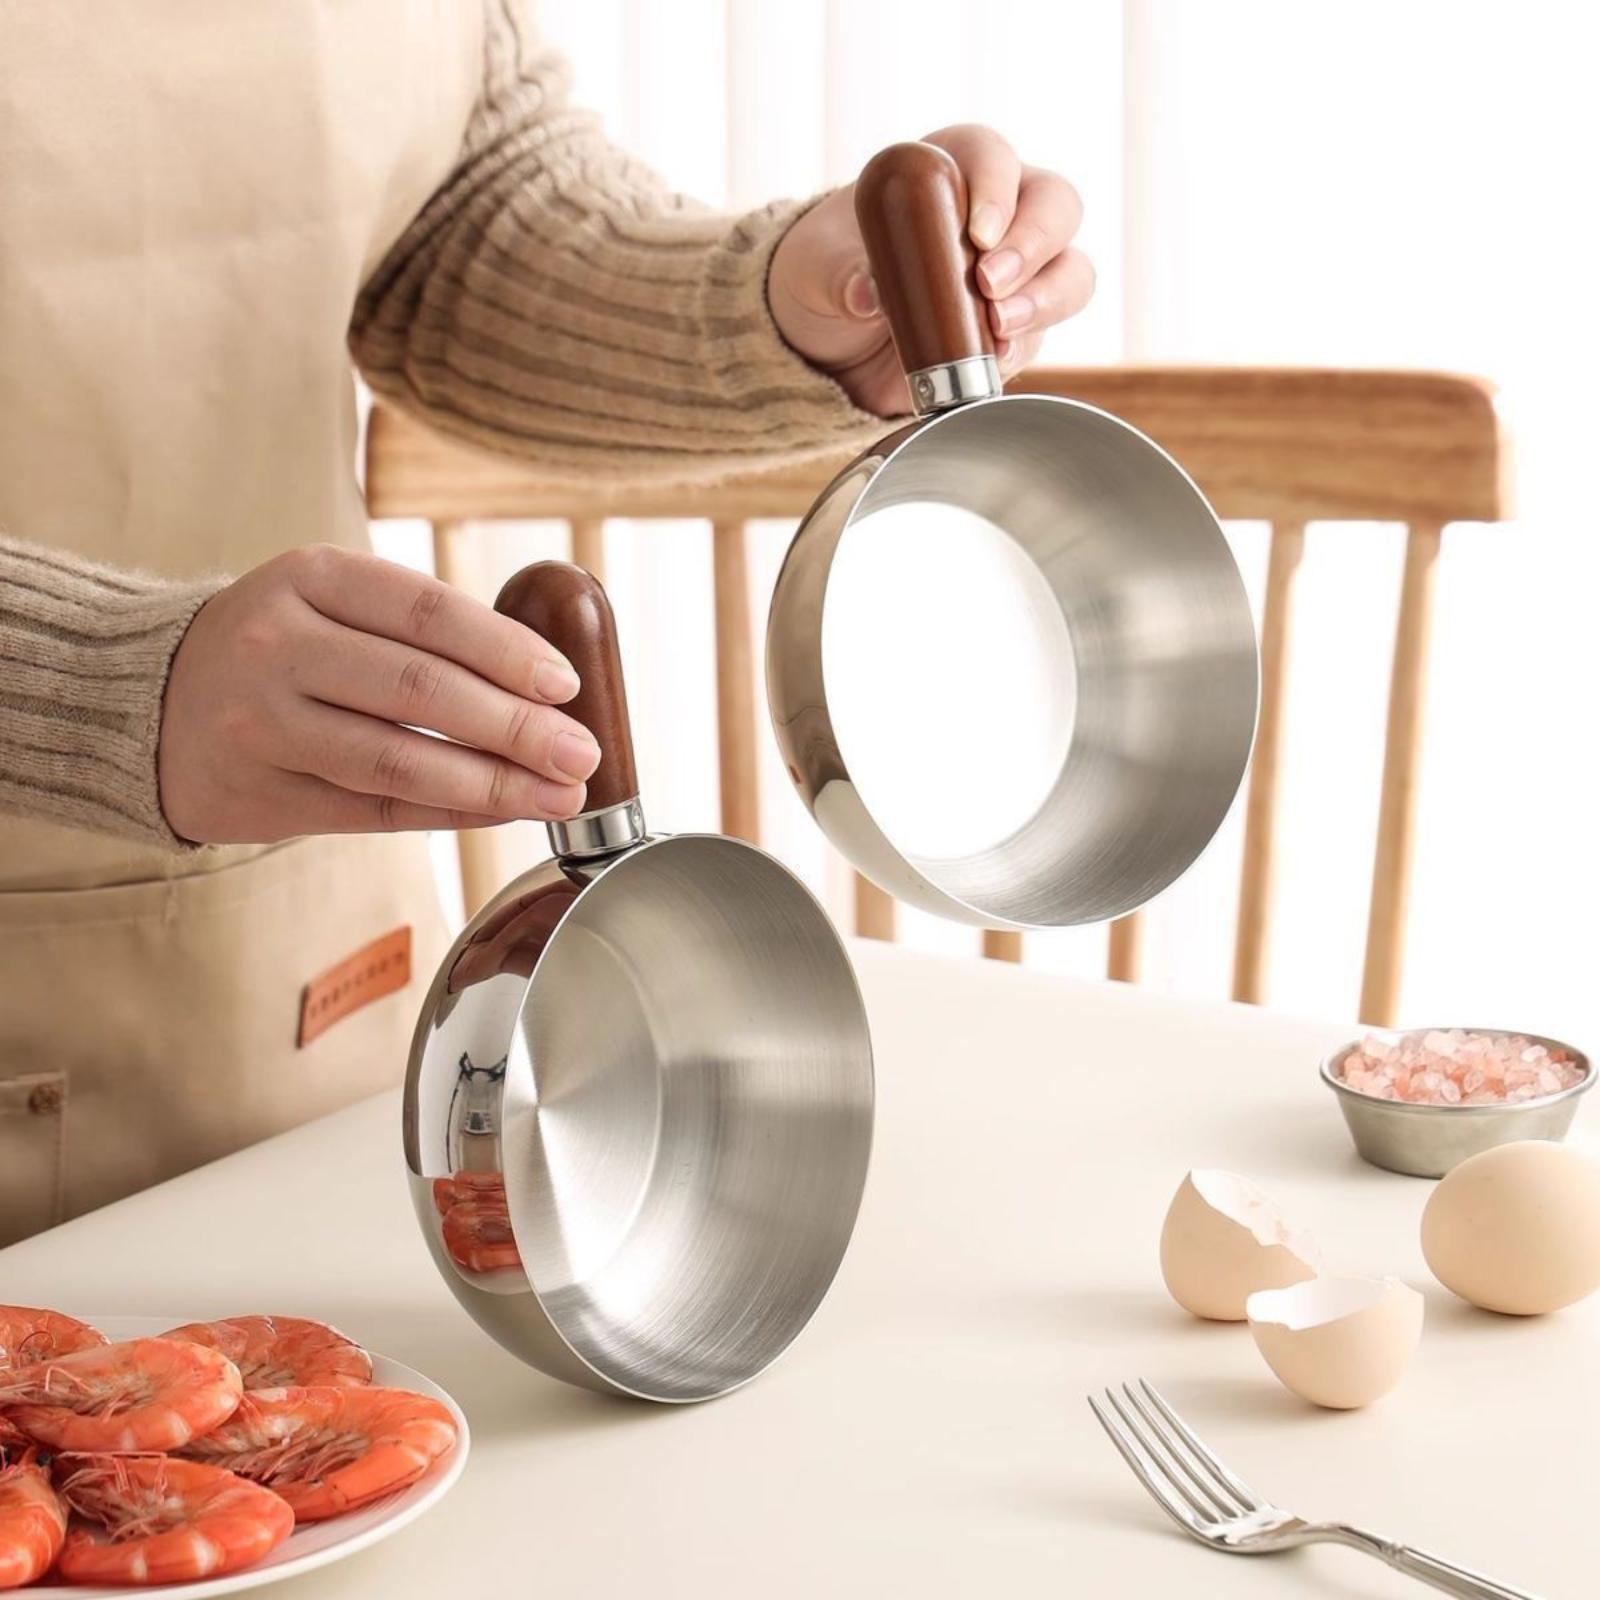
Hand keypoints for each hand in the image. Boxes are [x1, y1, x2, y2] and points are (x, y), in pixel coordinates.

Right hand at [158, 546, 600, 842]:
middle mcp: (279, 644)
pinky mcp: (261, 791)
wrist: (149, 702)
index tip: (566, 686)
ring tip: (559, 793)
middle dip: (515, 726)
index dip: (507, 651)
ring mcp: (263, 721)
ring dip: (494, 783)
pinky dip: (449, 811)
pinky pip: (374, 807)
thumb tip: (546, 684)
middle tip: (581, 752)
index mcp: (310, 577)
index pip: (428, 613)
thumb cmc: (279, 648)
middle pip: (419, 689)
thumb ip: (420, 629)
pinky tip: (501, 810)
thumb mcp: (331, 601)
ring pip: (398, 758)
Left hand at [768, 125, 1093, 416]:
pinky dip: (1022, 346)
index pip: (992, 157)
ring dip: (1045, 298)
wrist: (832, 340)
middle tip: (989, 285)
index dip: (996, 188)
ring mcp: (1017, 273)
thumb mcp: (815, 267)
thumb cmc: (828, 274)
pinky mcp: (1016, 328)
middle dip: (1032, 245)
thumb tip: (866, 294)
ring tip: (999, 326)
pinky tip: (993, 359)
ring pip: (1068, 271)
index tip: (977, 232)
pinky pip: (1040, 333)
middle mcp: (1000, 212)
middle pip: (1055, 208)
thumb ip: (838, 272)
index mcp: (949, 169)